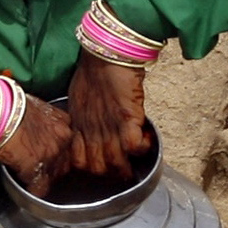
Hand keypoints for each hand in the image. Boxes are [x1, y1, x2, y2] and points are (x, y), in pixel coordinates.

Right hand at [0, 94, 77, 195]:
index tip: (47, 150)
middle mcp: (62, 139)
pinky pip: (39, 187)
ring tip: (30, 174)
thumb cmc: (8, 105)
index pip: (67, 142)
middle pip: (65, 160)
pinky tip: (26, 185)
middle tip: (38, 164)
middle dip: (54, 165)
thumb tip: (32, 124)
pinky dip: (33, 188)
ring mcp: (51, 156)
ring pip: (55, 175)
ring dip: (44, 177)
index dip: (56, 148)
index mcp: (64, 121)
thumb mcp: (34, 106)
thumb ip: (41, 119)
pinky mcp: (37, 170)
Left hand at [65, 51, 152, 177]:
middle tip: (123, 167)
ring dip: (128, 166)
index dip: (91, 168)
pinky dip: (143, 148)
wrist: (105, 54)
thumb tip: (93, 126)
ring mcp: (108, 128)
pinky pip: (134, 147)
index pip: (79, 162)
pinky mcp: (126, 119)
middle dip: (111, 173)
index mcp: (79, 127)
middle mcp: (92, 131)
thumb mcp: (79, 100)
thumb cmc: (92, 71)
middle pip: (97, 169)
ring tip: (137, 161)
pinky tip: (148, 140)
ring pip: (116, 164)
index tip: (102, 163)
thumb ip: (85, 118)